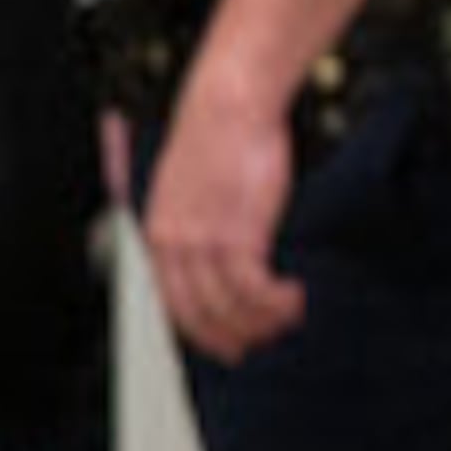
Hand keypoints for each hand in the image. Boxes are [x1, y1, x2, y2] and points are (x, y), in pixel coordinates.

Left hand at [141, 61, 305, 362]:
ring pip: (229, 307)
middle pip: (199, 315)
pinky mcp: (236, 233)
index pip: (171, 303)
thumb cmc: (218, 140)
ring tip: (288, 314)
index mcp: (158, 233)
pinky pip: (254, 289)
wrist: (227, 105)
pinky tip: (293, 296)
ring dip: (264, 320)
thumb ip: (200, 226)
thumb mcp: (194, 190)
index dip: (199, 332)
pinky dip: (276, 302)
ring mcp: (202, 241)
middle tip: (263, 340)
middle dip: (234, 336)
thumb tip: (222, 256)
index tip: (225, 346)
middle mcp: (172, 243)